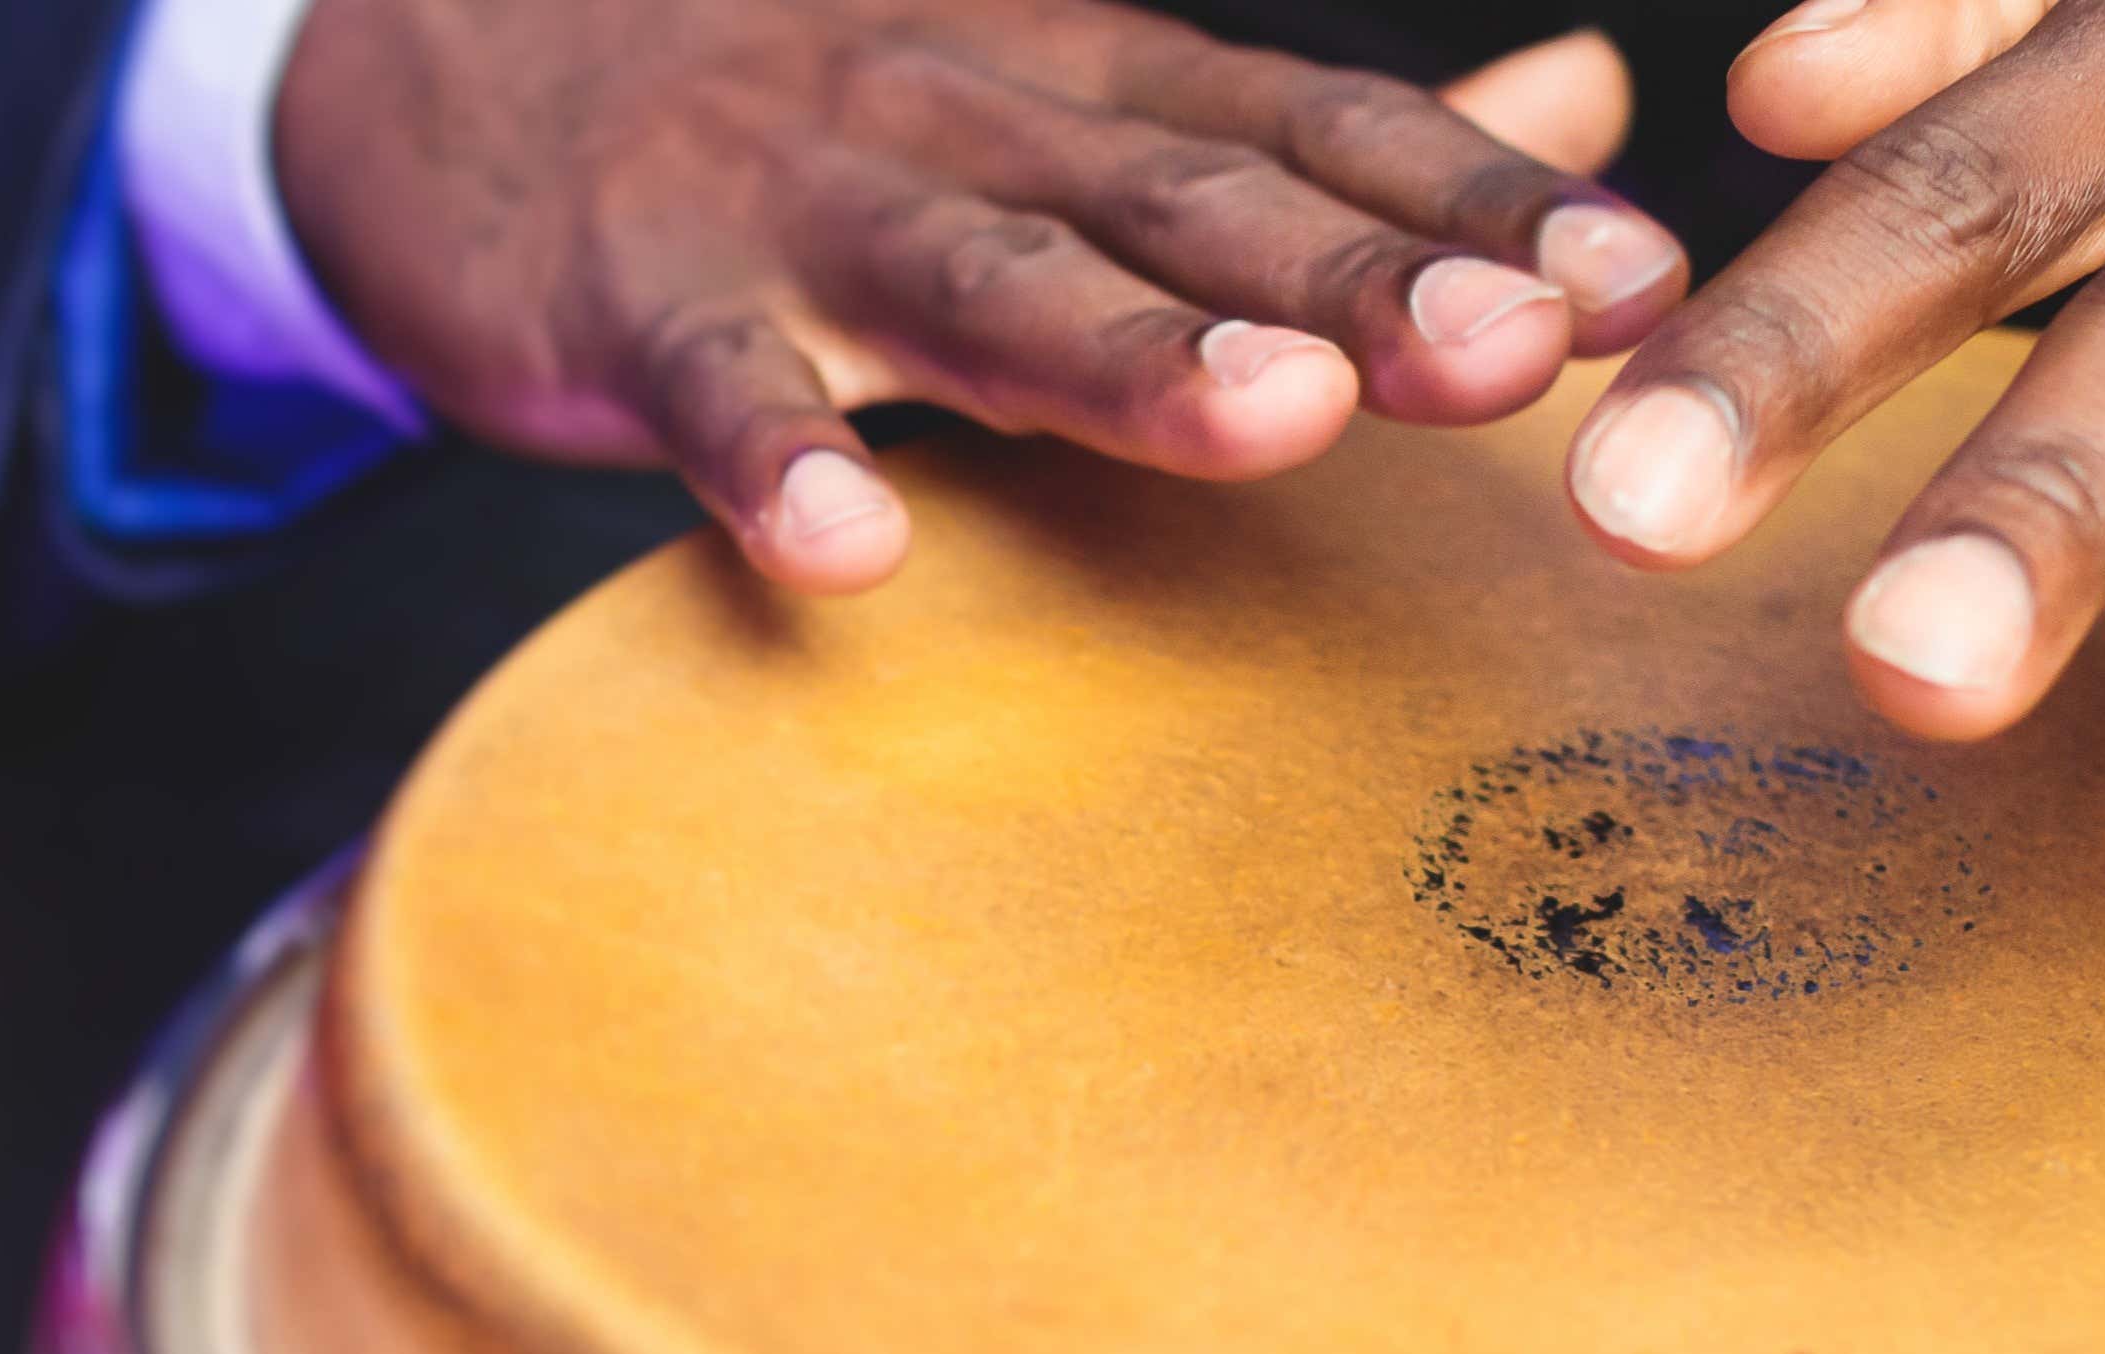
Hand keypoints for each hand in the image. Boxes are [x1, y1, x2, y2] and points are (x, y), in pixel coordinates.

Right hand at [275, 6, 1685, 589]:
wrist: (460, 43)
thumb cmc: (825, 108)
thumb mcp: (1084, 92)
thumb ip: (1322, 134)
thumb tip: (1587, 102)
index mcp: (1096, 87)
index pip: (1319, 132)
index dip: (1479, 201)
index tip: (1644, 288)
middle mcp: (974, 122)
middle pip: (1192, 204)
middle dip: (1367, 277)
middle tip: (1522, 352)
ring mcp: (799, 204)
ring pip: (986, 278)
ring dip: (1131, 352)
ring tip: (1274, 424)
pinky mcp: (629, 296)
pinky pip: (710, 385)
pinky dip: (779, 459)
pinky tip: (854, 551)